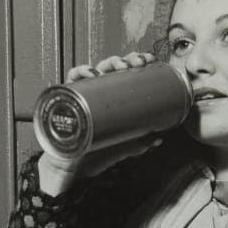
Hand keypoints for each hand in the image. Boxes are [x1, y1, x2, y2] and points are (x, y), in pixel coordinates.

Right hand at [39, 52, 160, 195]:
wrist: (72, 168)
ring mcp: (83, 94)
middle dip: (126, 59)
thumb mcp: (121, 146)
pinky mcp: (69, 99)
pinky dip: (81, 71)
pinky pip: (72, 78)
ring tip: (119, 68)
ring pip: (96, 67)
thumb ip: (138, 143)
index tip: (149, 60)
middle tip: (136, 64)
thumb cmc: (93, 154)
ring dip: (109, 62)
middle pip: (113, 66)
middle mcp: (98, 92)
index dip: (137, 61)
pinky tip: (92, 74)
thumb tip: (158, 138)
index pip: (125, 72)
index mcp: (112, 98)